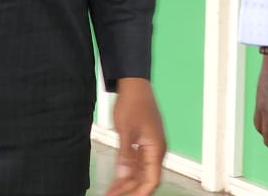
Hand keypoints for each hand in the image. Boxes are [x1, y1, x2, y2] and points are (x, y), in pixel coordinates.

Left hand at [106, 77, 165, 195]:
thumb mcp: (126, 130)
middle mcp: (156, 150)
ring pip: (140, 173)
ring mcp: (150, 147)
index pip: (151, 180)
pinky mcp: (143, 142)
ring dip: (127, 184)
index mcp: (156, 149)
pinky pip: (136, 163)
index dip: (139, 193)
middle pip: (145, 179)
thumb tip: (123, 176)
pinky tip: (116, 180)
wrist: (134, 83)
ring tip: (111, 193)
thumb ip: (125, 155)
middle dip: (130, 191)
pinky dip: (127, 172)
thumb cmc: (133, 102)